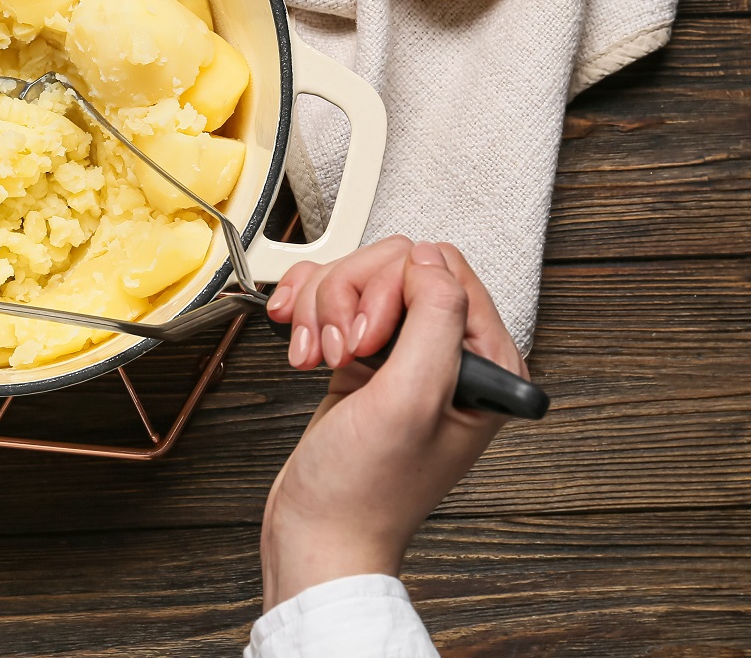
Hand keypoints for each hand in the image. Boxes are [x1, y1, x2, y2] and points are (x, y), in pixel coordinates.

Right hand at [258, 238, 527, 609]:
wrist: (319, 530)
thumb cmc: (366, 490)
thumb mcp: (410, 400)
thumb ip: (434, 319)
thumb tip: (428, 258)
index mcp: (486, 363)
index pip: (443, 269)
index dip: (393, 291)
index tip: (368, 339)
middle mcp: (450, 354)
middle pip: (394, 267)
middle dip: (350, 301)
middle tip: (342, 354)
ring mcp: (404, 354)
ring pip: (357, 280)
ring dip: (322, 312)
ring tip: (318, 359)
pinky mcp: (365, 357)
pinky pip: (333, 300)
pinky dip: (307, 315)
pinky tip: (301, 346)